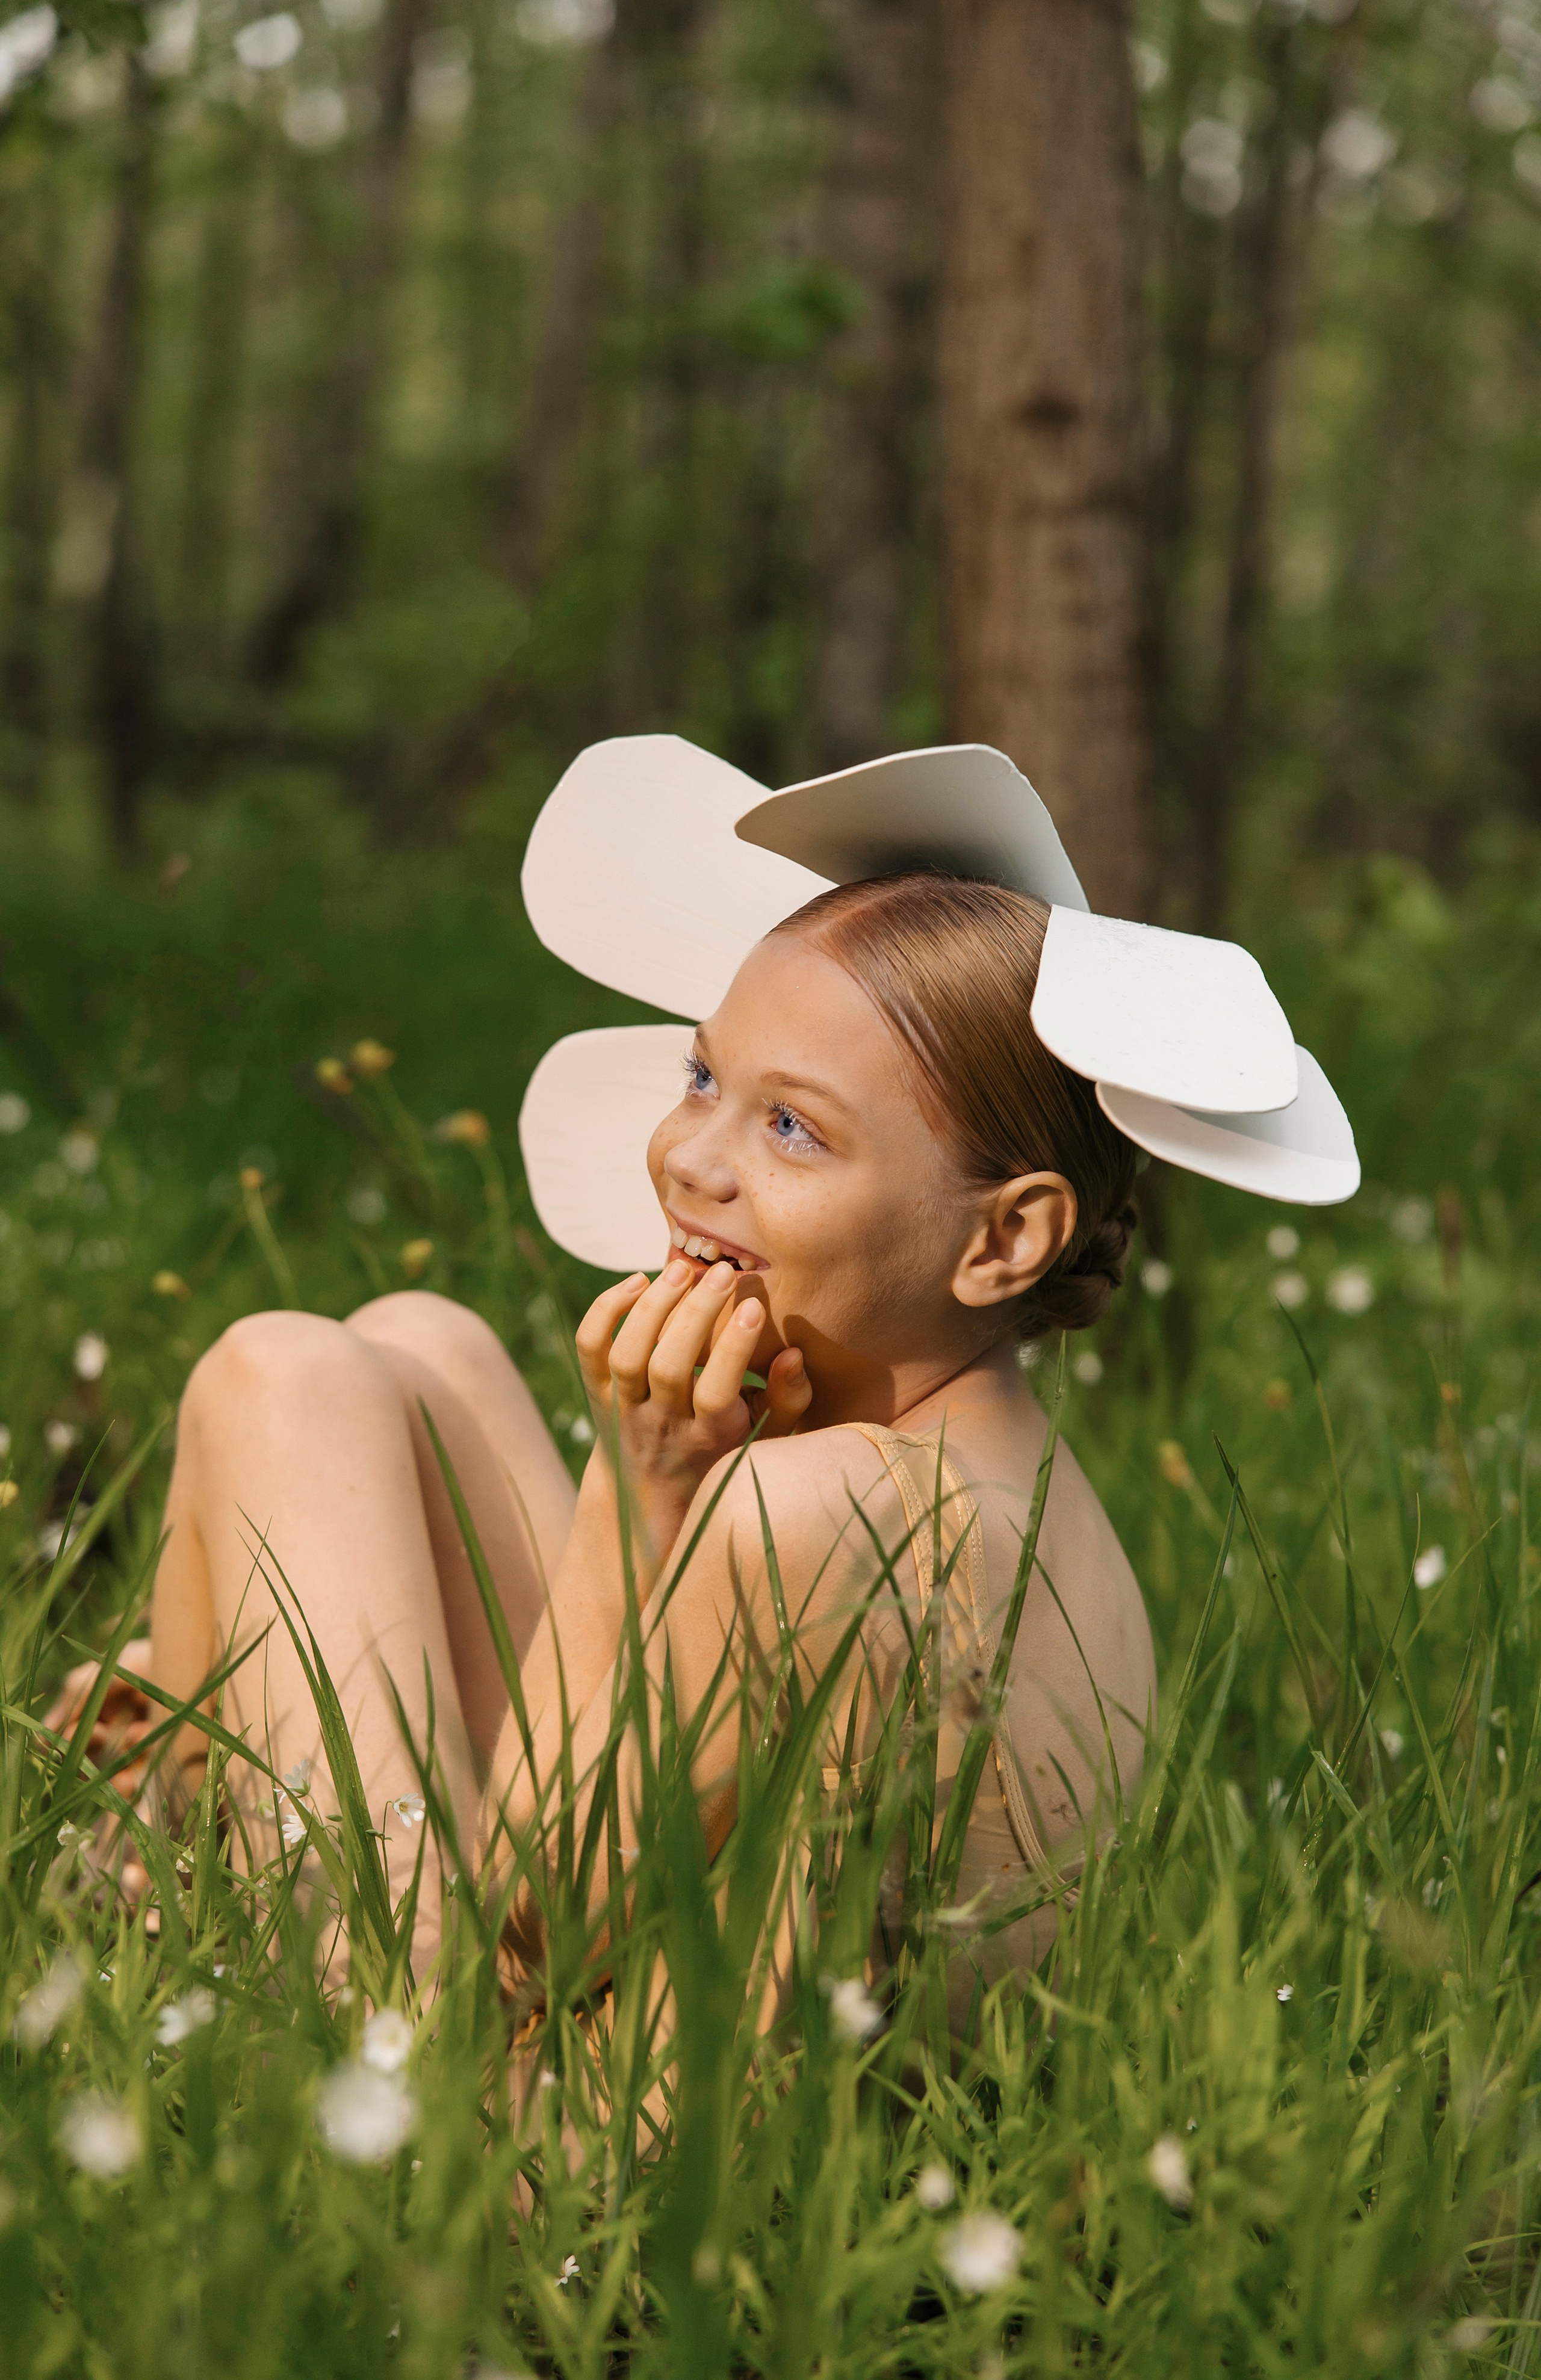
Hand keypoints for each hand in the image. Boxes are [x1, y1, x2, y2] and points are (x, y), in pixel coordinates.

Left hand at [575, 1259, 810, 1515]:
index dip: (734, 1349)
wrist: (651, 1492)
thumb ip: (787, 1400)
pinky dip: (605, 1310)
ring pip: (627, 1355)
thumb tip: (792, 1353)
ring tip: (682, 1269)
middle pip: (669, 1367)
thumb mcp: (763, 1437)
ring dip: (653, 1307)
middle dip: (696, 1314)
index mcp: (708, 1437)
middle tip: (724, 1271)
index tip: (754, 1306)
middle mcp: (660, 1424)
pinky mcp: (596, 1391)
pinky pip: (591, 1347)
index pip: (716, 1393)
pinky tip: (636, 1281)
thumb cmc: (722, 1450)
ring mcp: (623, 1408)